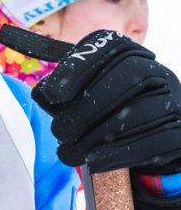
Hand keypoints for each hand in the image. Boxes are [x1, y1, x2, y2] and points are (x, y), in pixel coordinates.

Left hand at [31, 29, 180, 173]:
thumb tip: (43, 93)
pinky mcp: (180, 132)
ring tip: (70, 154)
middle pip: (128, 76)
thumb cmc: (110, 120)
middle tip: (60, 132)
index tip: (52, 94)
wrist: (152, 148)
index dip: (78, 67)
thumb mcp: (86, 101)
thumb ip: (65, 94)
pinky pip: (155, 140)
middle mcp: (159, 73)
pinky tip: (95, 162)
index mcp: (133, 56)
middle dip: (86, 108)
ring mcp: (175, 101)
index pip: (110, 46)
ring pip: (141, 110)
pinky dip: (119, 153)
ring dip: (98, 135)